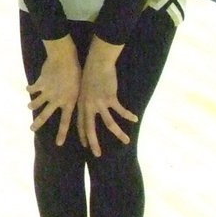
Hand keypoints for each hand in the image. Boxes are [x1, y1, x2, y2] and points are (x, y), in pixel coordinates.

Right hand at [26, 35, 81, 145]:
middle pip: (45, 115)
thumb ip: (78, 97)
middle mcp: (56, 100)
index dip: (62, 133)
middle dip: (38, 124)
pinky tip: (28, 89)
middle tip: (31, 129)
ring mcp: (47, 92)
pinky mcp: (40, 84)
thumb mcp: (82, 88)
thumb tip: (82, 103)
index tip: (58, 143)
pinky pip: (33, 88)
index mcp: (69, 102)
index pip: (65, 122)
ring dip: (32, 105)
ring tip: (29, 107)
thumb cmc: (78, 72)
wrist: (65, 59)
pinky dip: (30, 88)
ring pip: (36, 103)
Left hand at [76, 38, 137, 156]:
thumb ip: (85, 99)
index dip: (82, 135)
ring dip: (119, 134)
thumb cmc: (89, 73)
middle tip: (97, 154)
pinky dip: (128, 115)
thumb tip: (87, 106)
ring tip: (126, 141)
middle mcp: (88, 106)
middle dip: (93, 143)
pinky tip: (135, 119)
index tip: (85, 145)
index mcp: (81, 104)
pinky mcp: (110, 98)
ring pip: (109, 124)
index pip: (80, 124)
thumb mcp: (82, 88)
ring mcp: (99, 103)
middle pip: (90, 129)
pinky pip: (121, 111)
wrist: (96, 62)